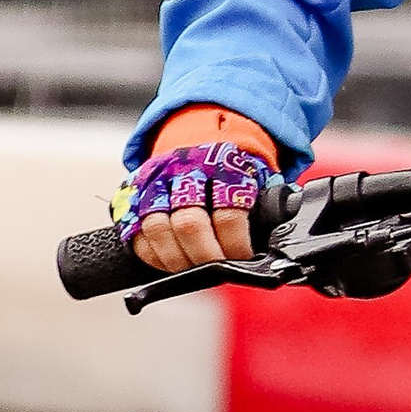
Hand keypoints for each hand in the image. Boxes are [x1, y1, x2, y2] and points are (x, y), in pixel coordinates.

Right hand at [123, 109, 277, 273]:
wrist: (199, 141)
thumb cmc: (231, 172)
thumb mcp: (255, 180)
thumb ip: (265, 209)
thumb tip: (275, 250)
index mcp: (223, 164)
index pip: (228, 213)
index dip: (236, 245)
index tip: (244, 259)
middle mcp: (186, 168)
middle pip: (189, 223)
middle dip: (204, 256)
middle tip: (215, 269)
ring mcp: (156, 179)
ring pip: (157, 228)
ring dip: (175, 259)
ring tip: (191, 270)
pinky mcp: (134, 192)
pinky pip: (136, 231)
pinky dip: (151, 254)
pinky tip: (169, 261)